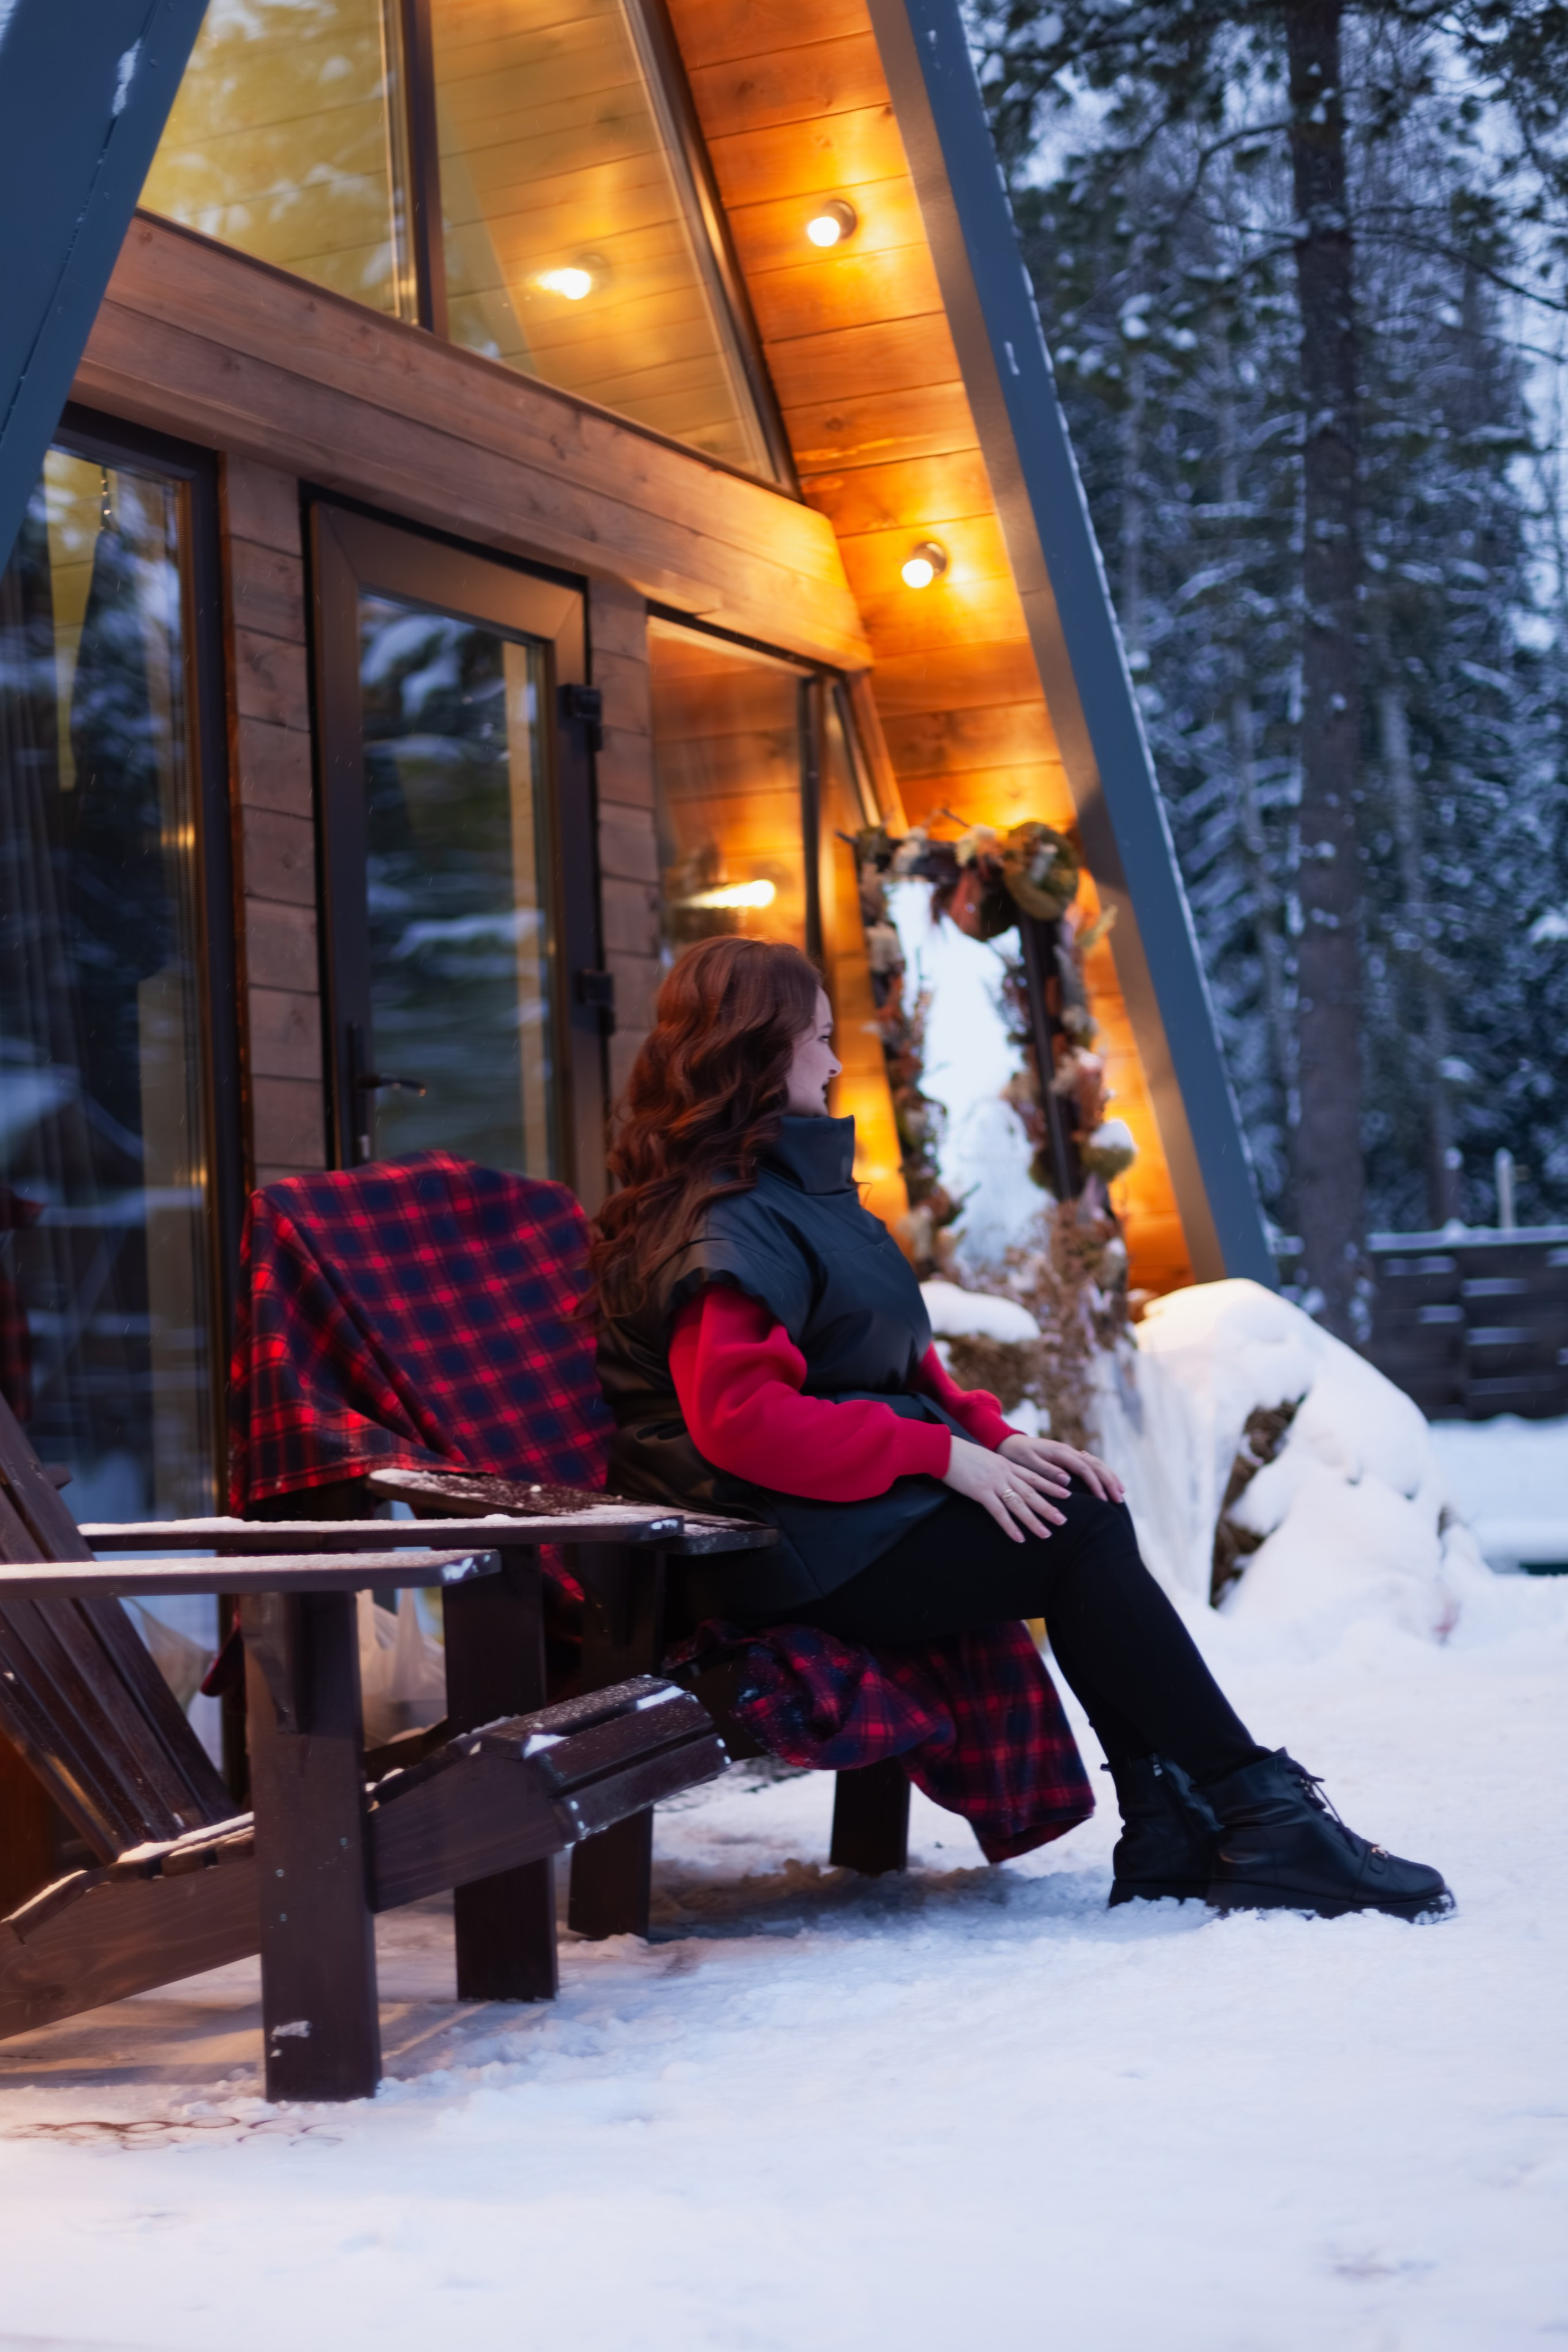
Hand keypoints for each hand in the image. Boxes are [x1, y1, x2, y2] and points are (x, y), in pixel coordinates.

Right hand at [941, 1435, 1067, 1542]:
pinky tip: (1019, 1538)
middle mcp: (1004, 1473)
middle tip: (1063, 1521)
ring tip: (1046, 1534)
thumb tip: (1003, 1478)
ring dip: (1034, 1521)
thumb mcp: (985, 1458)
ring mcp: (993, 1482)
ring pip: (1019, 1504)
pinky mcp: (981, 1492)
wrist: (943, 1449)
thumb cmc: (961, 1454)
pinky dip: (1010, 1526)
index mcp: (1006, 1464)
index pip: (1034, 1477)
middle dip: (1048, 1507)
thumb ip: (997, 1468)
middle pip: (1031, 1493)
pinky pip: (999, 1512)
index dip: (1051, 1486)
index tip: (1067, 1494)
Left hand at [999, 1431, 1124, 1505]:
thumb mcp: (1028, 1463)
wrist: (1009, 1442)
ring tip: (1120, 1492)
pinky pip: (1089, 1465)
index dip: (1096, 1484)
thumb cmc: (1016, 1454)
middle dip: (1109, 1481)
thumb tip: (1068, 1481)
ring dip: (1109, 1477)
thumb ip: (1047, 1471)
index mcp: (1061, 1452)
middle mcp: (1069, 1451)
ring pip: (1096, 1464)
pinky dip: (1101, 1474)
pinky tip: (1106, 1484)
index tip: (1103, 1500)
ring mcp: (1070, 1453)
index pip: (1085, 1468)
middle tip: (1119, 1499)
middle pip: (1096, 1465)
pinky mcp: (1068, 1458)